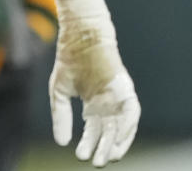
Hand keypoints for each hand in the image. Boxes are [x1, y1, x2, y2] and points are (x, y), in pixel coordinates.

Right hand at [49, 8, 139, 166]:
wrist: (80, 34)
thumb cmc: (70, 58)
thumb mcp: (60, 91)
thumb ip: (61, 116)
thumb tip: (61, 143)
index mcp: (94, 104)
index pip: (93, 130)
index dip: (88, 143)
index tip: (81, 156)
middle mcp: (109, 103)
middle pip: (108, 131)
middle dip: (103, 148)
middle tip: (96, 162)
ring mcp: (118, 96)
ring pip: (122, 126)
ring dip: (117, 141)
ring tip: (109, 156)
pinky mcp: (125, 88)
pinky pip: (131, 111)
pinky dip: (127, 126)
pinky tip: (118, 137)